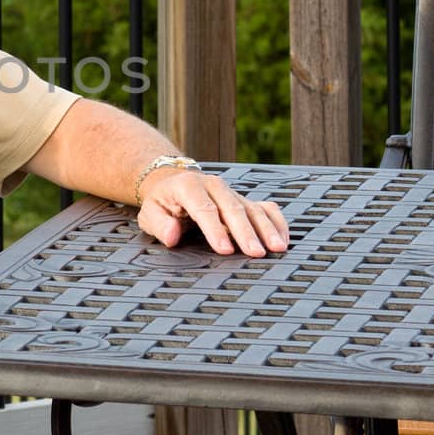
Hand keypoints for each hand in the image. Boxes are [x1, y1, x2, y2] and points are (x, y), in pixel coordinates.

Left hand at [137, 169, 288, 257]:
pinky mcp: (246, 200)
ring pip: (253, 209)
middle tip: (255, 253)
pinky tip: (283, 239)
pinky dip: (277, 222)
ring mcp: (233, 192)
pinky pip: (266, 209)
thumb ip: (159, 224)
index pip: (204, 209)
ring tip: (276, 248)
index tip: (225, 249)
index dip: (216, 230)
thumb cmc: (162, 202)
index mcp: (189, 187)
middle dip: (246, 232)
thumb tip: (172, 236)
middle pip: (233, 208)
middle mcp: (215, 186)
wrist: (172, 182)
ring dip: (266, 229)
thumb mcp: (150, 213)